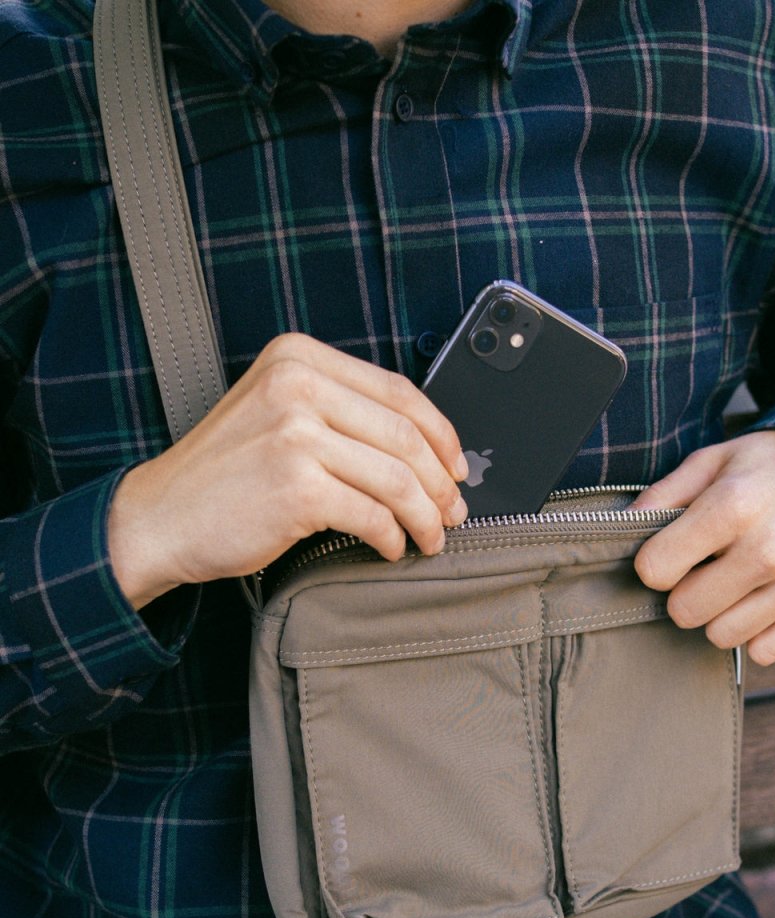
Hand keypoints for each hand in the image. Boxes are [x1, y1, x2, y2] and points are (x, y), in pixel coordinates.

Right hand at [108, 334, 468, 608]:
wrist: (161, 517)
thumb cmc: (224, 474)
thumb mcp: (276, 411)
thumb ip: (339, 409)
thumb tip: (425, 446)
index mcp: (298, 357)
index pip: (399, 390)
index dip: (441, 434)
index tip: (456, 466)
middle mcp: (297, 384)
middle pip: (406, 435)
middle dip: (441, 483)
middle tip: (453, 513)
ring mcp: (295, 433)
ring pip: (398, 478)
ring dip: (426, 516)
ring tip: (430, 538)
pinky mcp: (297, 485)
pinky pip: (373, 514)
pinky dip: (391, 537)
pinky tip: (390, 548)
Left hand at [631, 430, 774, 665]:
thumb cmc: (770, 464)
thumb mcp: (713, 460)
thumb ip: (664, 494)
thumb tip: (625, 527)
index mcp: (733, 507)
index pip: (655, 571)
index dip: (656, 562)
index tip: (672, 551)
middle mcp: (768, 550)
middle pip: (685, 611)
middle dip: (685, 591)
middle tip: (705, 567)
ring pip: (722, 636)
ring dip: (720, 613)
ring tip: (736, 579)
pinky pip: (763, 651)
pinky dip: (756, 630)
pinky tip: (761, 597)